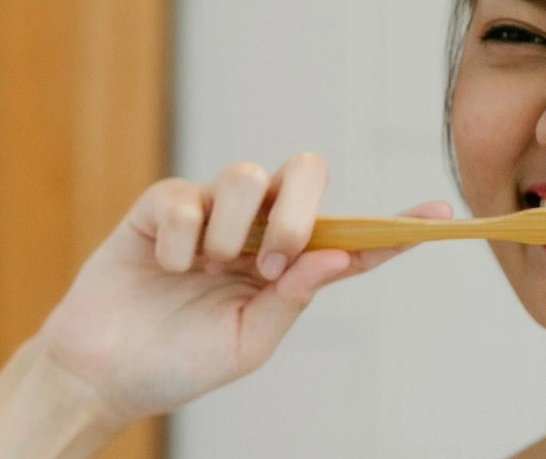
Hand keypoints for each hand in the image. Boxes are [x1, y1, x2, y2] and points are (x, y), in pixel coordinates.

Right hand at [34, 152, 451, 423]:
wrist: (102, 371)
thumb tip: (338, 254)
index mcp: (285, 268)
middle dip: (299, 208)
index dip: (395, 225)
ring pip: (247, 174)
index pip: (349, 238)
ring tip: (210, 266)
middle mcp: (254, 231)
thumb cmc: (177, 363)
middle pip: (304, 173)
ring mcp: (209, 213)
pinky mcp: (162, 207)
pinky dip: (180, 238)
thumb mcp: (246, 343)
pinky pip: (186, 195)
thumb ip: (292, 298)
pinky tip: (166, 268)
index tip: (442, 214)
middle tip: (274, 259)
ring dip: (236, 225)